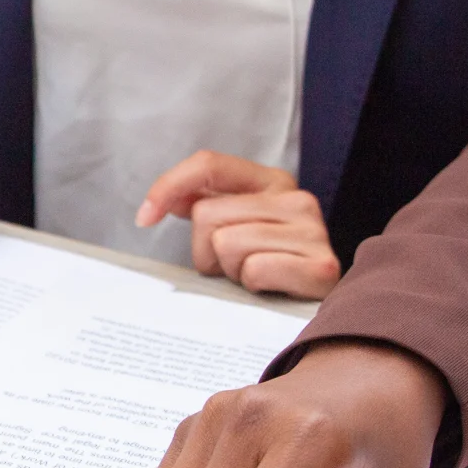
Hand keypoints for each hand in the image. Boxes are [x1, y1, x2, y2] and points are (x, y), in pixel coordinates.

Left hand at [136, 152, 339, 298]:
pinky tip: (272, 287)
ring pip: (227, 244)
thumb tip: (169, 199)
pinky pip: (254, 270)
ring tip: (255, 276)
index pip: (209, 164)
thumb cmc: (273, 265)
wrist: (322, 304)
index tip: (145, 218)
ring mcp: (313, 231)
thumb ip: (207, 205)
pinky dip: (253, 284)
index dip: (168, 186)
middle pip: (207, 215)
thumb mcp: (238, 227)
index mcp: (273, 181)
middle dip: (208, 250)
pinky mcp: (321, 267)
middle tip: (235, 265)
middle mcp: (296, 199)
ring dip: (231, 270)